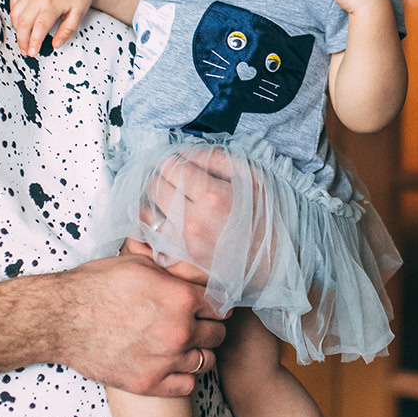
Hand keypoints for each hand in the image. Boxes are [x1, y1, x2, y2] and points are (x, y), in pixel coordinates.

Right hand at [9, 0, 100, 55]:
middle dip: (22, 40)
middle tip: (26, 50)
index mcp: (52, 3)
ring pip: (15, 13)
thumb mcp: (78, 15)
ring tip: (24, 38)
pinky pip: (13, 2)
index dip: (33, 42)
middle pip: (23, 22)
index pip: (39, 27)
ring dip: (16, 29)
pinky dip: (14, 14)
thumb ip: (67, 31)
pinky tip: (20, 22)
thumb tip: (56, 44)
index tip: (32, 52)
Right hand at [54, 251, 227, 396]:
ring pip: (206, 361)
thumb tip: (190, 268)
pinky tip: (170, 366)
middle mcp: (179, 331)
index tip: (206, 307)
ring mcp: (165, 360)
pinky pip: (187, 385)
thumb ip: (172, 272)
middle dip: (208, 328)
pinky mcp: (149, 383)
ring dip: (198, 353)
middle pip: (217, 335)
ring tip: (181, 346)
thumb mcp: (138, 263)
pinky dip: (183, 376)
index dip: (214, 305)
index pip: (221, 305)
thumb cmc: (94, 286)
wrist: (60, 318)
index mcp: (181, 298)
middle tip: (194, 326)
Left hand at [130, 148, 279, 299]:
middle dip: (162, 180)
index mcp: (212, 196)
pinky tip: (169, 222)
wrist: (271, 262)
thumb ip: (215, 159)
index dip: (173, 163)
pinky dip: (156, 225)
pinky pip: (152, 236)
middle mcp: (193, 222)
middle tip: (175, 183)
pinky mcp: (180, 259)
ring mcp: (184, 243)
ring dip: (155, 203)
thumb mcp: (250, 178)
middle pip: (154, 187)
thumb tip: (184, 154)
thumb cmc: (262, 217)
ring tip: (171, 203)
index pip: (169, 167)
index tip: (180, 167)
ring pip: (147, 213)